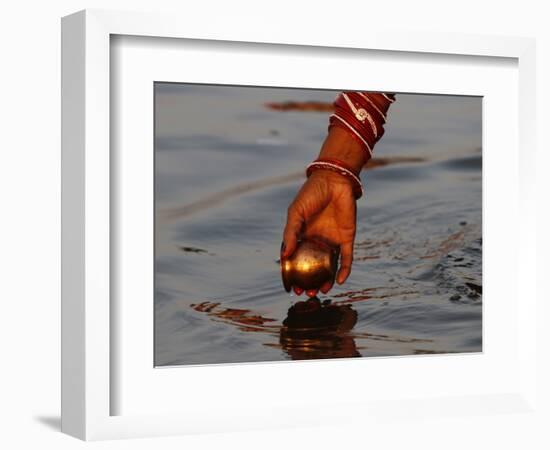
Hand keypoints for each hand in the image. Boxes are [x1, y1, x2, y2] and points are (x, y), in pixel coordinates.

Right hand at [282, 169, 357, 296]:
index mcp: (301, 235)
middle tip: (305, 293)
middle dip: (309, 281)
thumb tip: (284, 255)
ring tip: (320, 291)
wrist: (335, 180)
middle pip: (312, 266)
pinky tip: (340, 281)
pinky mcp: (346, 238)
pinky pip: (346, 258)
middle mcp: (316, 240)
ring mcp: (331, 241)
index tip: (291, 286)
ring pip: (329, 266)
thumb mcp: (295, 212)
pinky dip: (344, 270)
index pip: (296, 259)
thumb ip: (291, 233)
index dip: (293, 273)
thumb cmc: (311, 194)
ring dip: (325, 280)